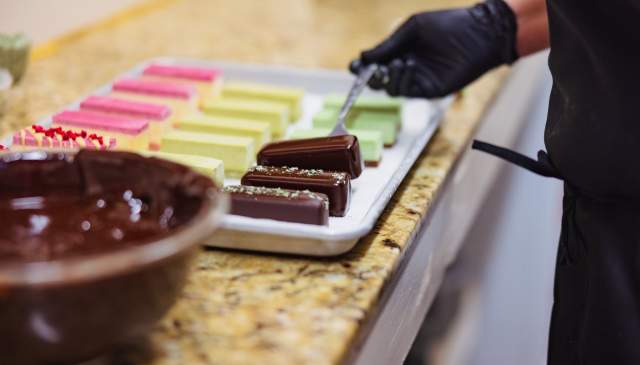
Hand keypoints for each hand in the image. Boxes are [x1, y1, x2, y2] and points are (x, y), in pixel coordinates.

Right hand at [351, 0, 518, 97]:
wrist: (478, 33)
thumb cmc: (447, 25)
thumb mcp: (412, 29)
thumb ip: (388, 45)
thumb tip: (363, 57)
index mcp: (401, 51)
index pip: (376, 64)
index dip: (362, 67)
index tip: (356, 65)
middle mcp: (407, 68)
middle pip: (379, 81)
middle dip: (371, 77)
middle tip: (371, 69)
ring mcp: (417, 81)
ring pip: (390, 89)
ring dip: (388, 78)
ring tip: (398, 62)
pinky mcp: (429, 90)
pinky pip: (407, 92)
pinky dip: (402, 80)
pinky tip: (408, 65)